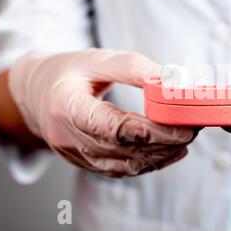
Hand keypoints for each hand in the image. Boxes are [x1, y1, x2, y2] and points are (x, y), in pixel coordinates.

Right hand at [8, 48, 197, 176]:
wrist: (38, 93)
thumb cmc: (69, 72)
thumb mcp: (99, 59)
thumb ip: (135, 68)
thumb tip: (172, 82)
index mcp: (66, 106)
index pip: (112, 127)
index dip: (151, 131)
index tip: (182, 126)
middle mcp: (67, 137)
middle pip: (123, 149)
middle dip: (164, 142)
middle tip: (192, 129)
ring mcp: (75, 155)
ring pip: (125, 165)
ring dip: (160, 155)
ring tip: (185, 139)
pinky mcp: (86, 163)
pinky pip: (121, 171)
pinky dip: (149, 163)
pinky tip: (169, 151)